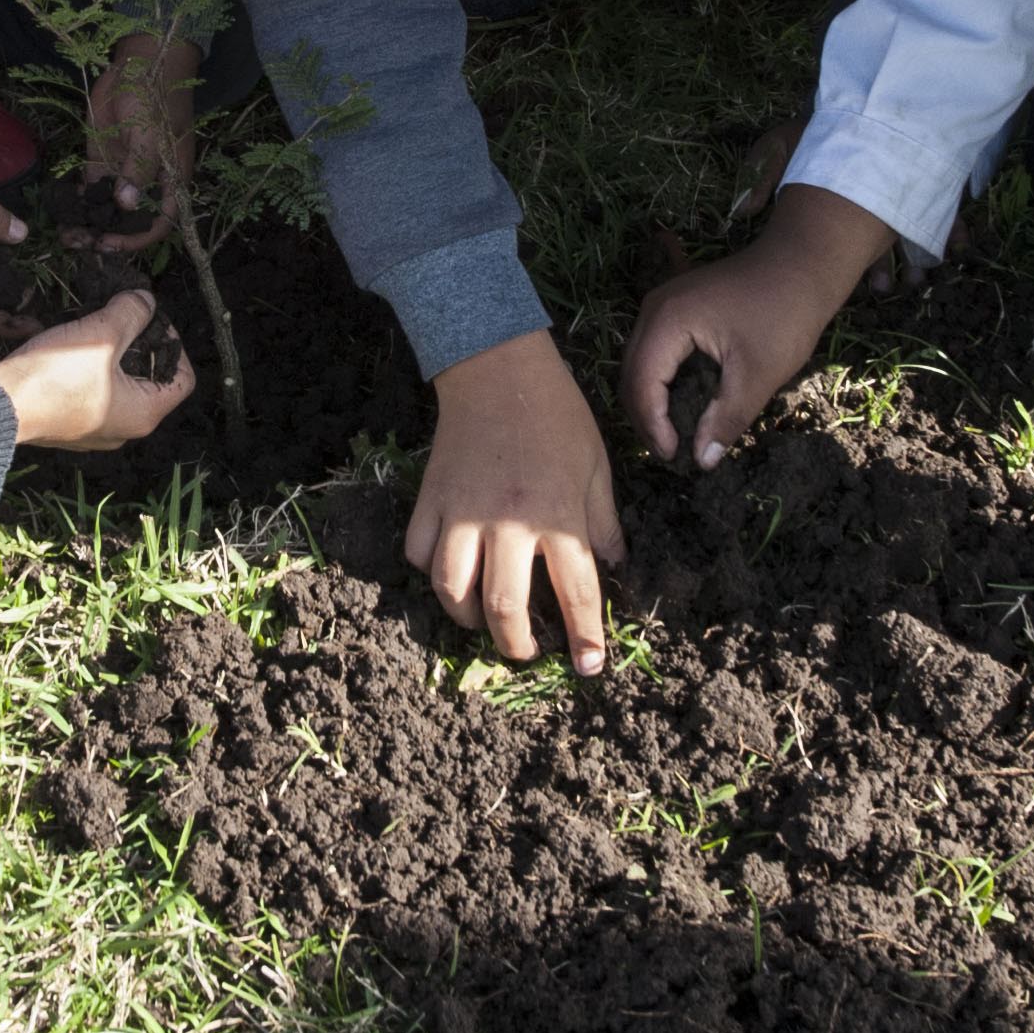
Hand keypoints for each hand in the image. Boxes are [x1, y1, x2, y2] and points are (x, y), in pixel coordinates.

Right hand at [0, 290, 195, 450]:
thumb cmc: (54, 376)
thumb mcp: (100, 334)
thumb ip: (131, 313)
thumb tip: (145, 300)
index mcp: (143, 415)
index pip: (183, 379)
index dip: (173, 343)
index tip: (150, 318)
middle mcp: (124, 430)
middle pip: (151, 380)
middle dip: (140, 343)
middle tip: (124, 316)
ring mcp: (95, 430)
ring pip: (119, 385)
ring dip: (114, 354)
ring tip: (98, 325)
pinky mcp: (69, 424)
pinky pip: (93, 392)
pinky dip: (92, 369)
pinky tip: (75, 346)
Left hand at [79, 33, 199, 245]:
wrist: (138, 62)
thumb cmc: (155, 96)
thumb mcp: (150, 132)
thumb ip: (138, 169)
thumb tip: (125, 204)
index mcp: (169, 181)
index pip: (158, 222)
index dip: (136, 238)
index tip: (109, 243)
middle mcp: (146, 183)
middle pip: (128, 221)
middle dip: (106, 235)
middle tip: (79, 243)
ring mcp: (122, 173)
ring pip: (105, 208)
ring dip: (87, 222)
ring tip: (65, 234)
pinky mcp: (101, 160)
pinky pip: (88, 189)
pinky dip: (76, 200)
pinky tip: (59, 208)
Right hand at [408, 331, 624, 674]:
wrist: (497, 366)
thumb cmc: (557, 414)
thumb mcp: (597, 465)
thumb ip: (603, 521)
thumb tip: (613, 566)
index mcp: (558, 514)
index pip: (576, 592)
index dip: (585, 636)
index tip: (590, 666)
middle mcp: (508, 522)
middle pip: (504, 607)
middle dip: (516, 644)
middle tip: (526, 652)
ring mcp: (462, 512)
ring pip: (451, 589)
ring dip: (467, 617)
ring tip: (482, 620)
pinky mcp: (430, 499)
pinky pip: (420, 552)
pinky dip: (432, 571)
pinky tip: (450, 571)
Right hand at [621, 185, 896, 466]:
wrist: (803, 262)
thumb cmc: (785, 314)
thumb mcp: (759, 374)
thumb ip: (726, 419)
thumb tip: (702, 461)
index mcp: (668, 322)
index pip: (642, 384)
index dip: (653, 426)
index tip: (676, 458)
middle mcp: (654, 310)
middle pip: (630, 374)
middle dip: (646, 418)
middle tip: (672, 453)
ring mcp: (662, 304)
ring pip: (639, 363)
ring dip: (651, 401)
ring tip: (674, 434)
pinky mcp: (675, 307)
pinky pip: (653, 351)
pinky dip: (661, 382)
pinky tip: (680, 404)